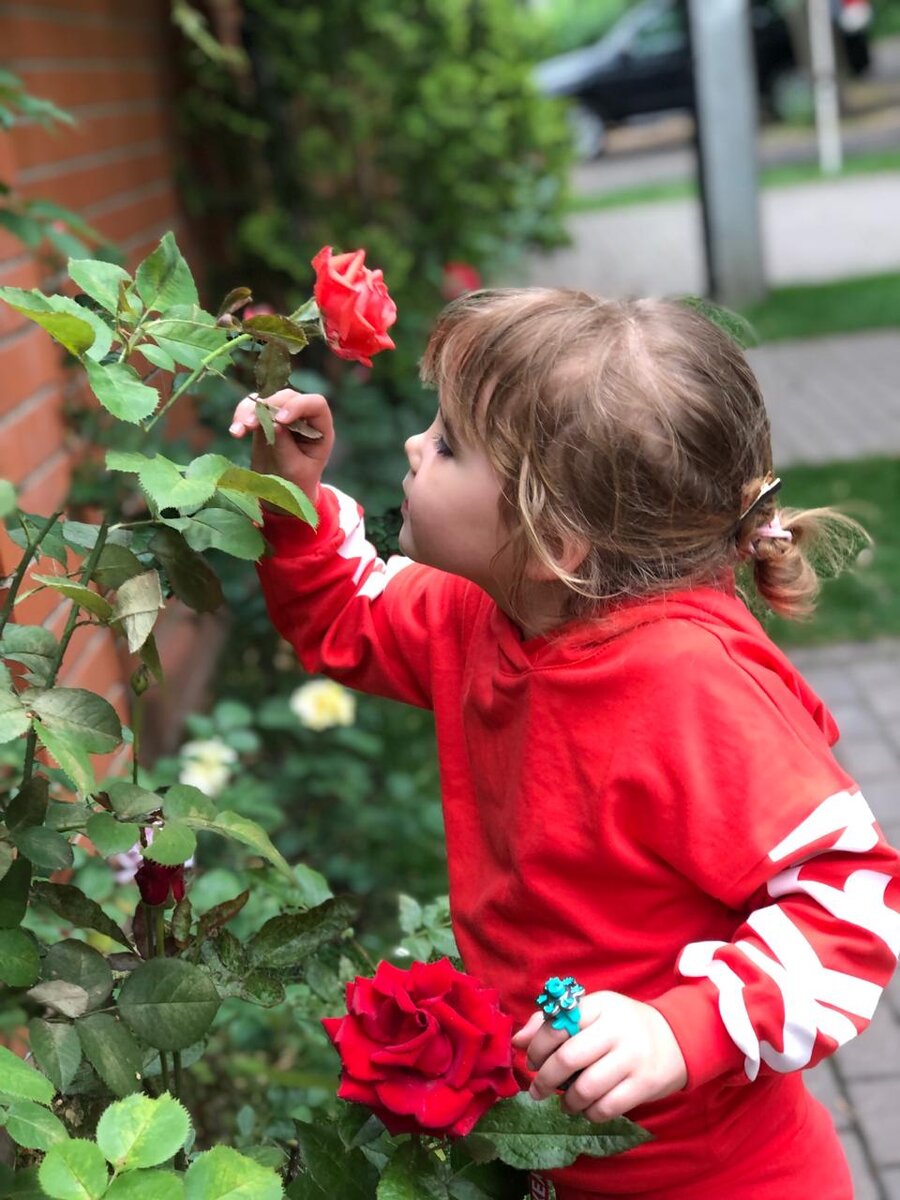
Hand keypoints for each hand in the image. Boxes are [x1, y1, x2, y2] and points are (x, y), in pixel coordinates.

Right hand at [229, 390, 334, 504]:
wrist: (283, 494)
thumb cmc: (297, 483)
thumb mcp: (295, 470)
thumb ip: (286, 447)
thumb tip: (274, 424)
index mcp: (321, 428)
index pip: (316, 404)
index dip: (298, 406)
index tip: (281, 420)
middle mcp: (304, 417)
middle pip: (288, 397)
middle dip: (268, 407)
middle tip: (250, 425)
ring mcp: (283, 415)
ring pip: (267, 399)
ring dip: (249, 411)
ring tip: (238, 431)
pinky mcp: (265, 419)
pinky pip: (252, 408)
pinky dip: (242, 415)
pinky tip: (235, 432)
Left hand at [512, 991, 686, 1123]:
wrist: (676, 1038)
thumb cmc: (622, 1025)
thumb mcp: (592, 1013)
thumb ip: (552, 1022)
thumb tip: (516, 1041)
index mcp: (599, 1005)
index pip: (557, 1025)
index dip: (537, 1047)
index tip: (531, 1061)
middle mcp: (616, 1029)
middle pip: (568, 1059)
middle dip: (544, 1079)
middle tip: (537, 1089)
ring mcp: (632, 1057)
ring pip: (585, 1088)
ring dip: (567, 1101)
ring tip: (564, 1102)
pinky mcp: (645, 1084)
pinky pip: (606, 1107)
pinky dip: (589, 1113)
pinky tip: (586, 1109)